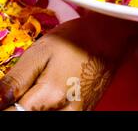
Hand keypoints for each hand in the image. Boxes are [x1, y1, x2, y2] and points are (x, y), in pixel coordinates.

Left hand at [0, 13, 137, 110]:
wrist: (111, 38)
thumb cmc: (76, 39)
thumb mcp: (40, 52)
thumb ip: (14, 80)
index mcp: (49, 97)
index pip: (12, 112)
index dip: (4, 102)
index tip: (5, 94)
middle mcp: (65, 112)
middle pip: (28, 115)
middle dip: (18, 104)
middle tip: (21, 88)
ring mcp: (77, 115)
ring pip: (43, 116)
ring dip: (33, 106)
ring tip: (34, 90)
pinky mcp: (84, 113)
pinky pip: (57, 115)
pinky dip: (46, 107)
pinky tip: (46, 95)